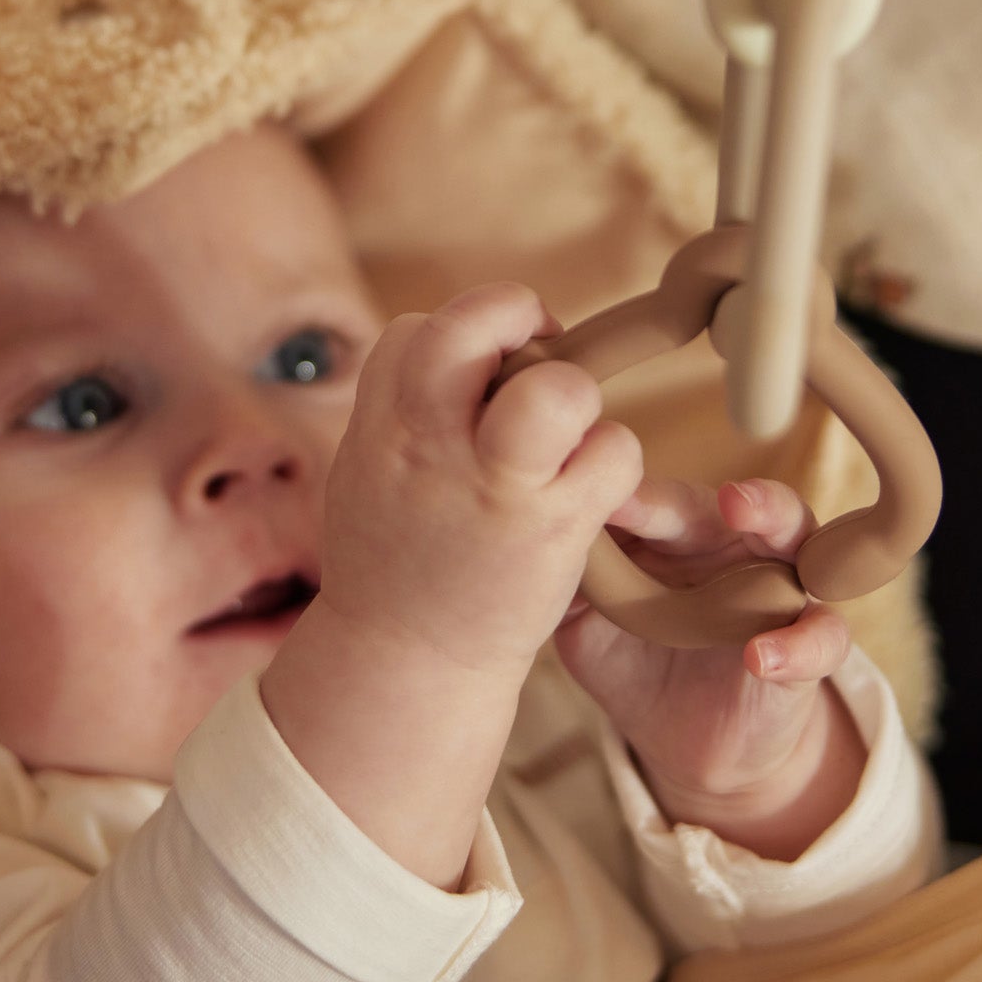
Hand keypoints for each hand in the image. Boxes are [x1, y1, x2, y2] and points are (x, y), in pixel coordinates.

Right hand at [263, 286, 641, 883]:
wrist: (403, 666)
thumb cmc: (393, 565)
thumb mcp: (368, 473)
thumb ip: (405, 411)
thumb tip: (463, 351)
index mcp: (380, 427)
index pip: (416, 331)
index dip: (458, 339)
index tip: (479, 374)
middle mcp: (431, 446)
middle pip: (474, 325)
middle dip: (514, 315)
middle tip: (536, 350)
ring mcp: (495, 488)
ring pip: (561, 389)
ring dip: (574, 395)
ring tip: (563, 437)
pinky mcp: (553, 530)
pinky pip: (614, 450)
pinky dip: (614, 459)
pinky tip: (589, 490)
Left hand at [554, 477, 867, 860]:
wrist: (687, 742)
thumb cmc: (637, 662)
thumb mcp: (588, 627)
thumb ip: (568, 585)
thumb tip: (518, 542)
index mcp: (682, 535)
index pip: (666, 504)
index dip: (639, 498)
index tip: (608, 489)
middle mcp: (737, 549)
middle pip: (741, 505)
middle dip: (729, 492)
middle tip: (713, 493)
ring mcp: (782, 593)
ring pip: (801, 539)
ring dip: (776, 521)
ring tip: (746, 517)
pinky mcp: (810, 650)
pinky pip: (822, 637)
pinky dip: (798, 645)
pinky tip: (761, 656)